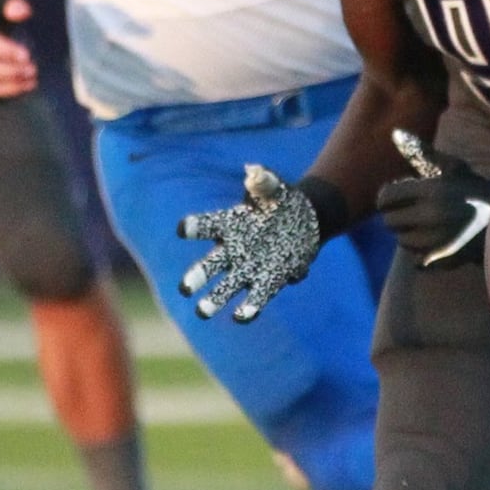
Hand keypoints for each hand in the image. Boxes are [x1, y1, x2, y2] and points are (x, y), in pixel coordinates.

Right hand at [178, 165, 321, 321]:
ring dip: (214, 299)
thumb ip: (263, 181)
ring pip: (226, 287)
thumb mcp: (274, 187)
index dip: (194, 227)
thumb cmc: (282, 201)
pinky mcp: (269, 280)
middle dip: (197, 277)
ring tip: (203, 311)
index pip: (207, 225)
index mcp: (229, 224)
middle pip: (209, 265)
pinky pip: (256, 296)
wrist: (306, 220)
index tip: (183, 229)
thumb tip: (254, 172)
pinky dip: (249, 307)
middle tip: (185, 288)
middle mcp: (233, 250)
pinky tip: (241, 317)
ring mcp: (249, 268)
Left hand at [375, 130, 489, 267]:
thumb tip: (396, 132)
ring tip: (429, 225)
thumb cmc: (471, 188)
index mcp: (430, 190)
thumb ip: (421, 151)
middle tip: (415, 211)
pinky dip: (421, 253)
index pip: (385, 198)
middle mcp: (431, 216)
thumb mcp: (451, 166)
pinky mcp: (442, 260)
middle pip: (390, 221)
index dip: (387, 197)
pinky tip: (436, 241)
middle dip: (398, 216)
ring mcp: (437, 240)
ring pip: (402, 241)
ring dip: (410, 234)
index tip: (397, 198)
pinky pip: (415, 259)